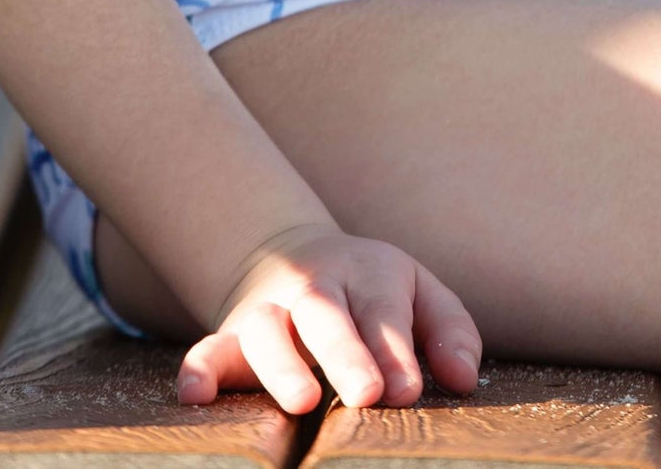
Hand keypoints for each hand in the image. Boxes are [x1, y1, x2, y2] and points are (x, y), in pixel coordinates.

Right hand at [178, 220, 481, 411]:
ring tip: (303, 402)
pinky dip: (199, 368)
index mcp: (366, 275)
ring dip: (282, 365)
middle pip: (326, 314)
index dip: (395, 350)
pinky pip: (207, 348)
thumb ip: (449, 331)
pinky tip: (196, 396)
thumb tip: (464, 381)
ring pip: (267, 330)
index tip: (406, 390)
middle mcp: (314, 289)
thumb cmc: (371, 292)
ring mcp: (268, 312)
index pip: (382, 309)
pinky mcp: (229, 338)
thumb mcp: (418, 292)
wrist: (291, 258)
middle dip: (346, 353)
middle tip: (367, 394)